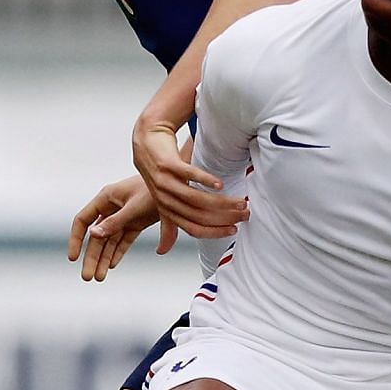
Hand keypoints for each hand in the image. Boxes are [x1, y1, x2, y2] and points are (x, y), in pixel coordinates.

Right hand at [68, 176, 159, 281]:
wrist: (176, 185)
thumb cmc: (153, 189)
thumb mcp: (133, 208)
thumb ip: (114, 223)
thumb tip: (93, 235)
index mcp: (105, 198)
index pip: (83, 220)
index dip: (76, 239)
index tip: (73, 258)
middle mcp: (112, 208)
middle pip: (97, 236)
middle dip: (92, 257)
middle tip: (88, 276)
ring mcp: (124, 216)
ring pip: (110, 241)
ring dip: (105, 259)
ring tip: (100, 277)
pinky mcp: (136, 222)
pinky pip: (124, 240)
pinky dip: (118, 252)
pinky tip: (113, 265)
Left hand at [131, 121, 247, 257]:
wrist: (146, 138)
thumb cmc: (156, 169)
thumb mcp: (161, 200)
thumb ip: (166, 224)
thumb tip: (163, 251)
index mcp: (166, 209)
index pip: (192, 227)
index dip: (214, 232)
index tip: (233, 230)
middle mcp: (165, 198)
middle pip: (198, 214)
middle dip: (225, 217)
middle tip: (245, 214)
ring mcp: (165, 181)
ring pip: (196, 198)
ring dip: (221, 202)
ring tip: (240, 201)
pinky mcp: (167, 163)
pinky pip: (189, 174)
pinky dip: (206, 180)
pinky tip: (220, 183)